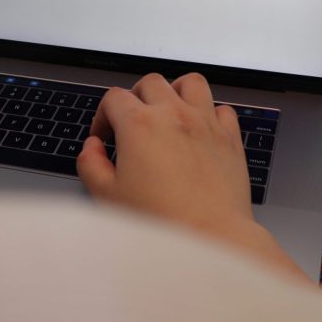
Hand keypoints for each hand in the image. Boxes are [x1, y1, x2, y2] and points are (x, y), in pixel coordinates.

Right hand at [77, 73, 305, 278]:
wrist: (209, 238)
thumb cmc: (159, 221)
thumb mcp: (107, 196)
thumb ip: (91, 165)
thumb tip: (92, 148)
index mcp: (138, 125)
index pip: (114, 98)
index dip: (103, 115)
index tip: (104, 137)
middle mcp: (173, 115)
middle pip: (151, 83)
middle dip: (136, 96)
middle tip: (132, 121)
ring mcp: (205, 123)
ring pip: (191, 83)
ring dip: (176, 90)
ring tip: (169, 109)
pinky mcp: (230, 139)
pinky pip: (222, 109)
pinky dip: (210, 113)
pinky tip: (201, 130)